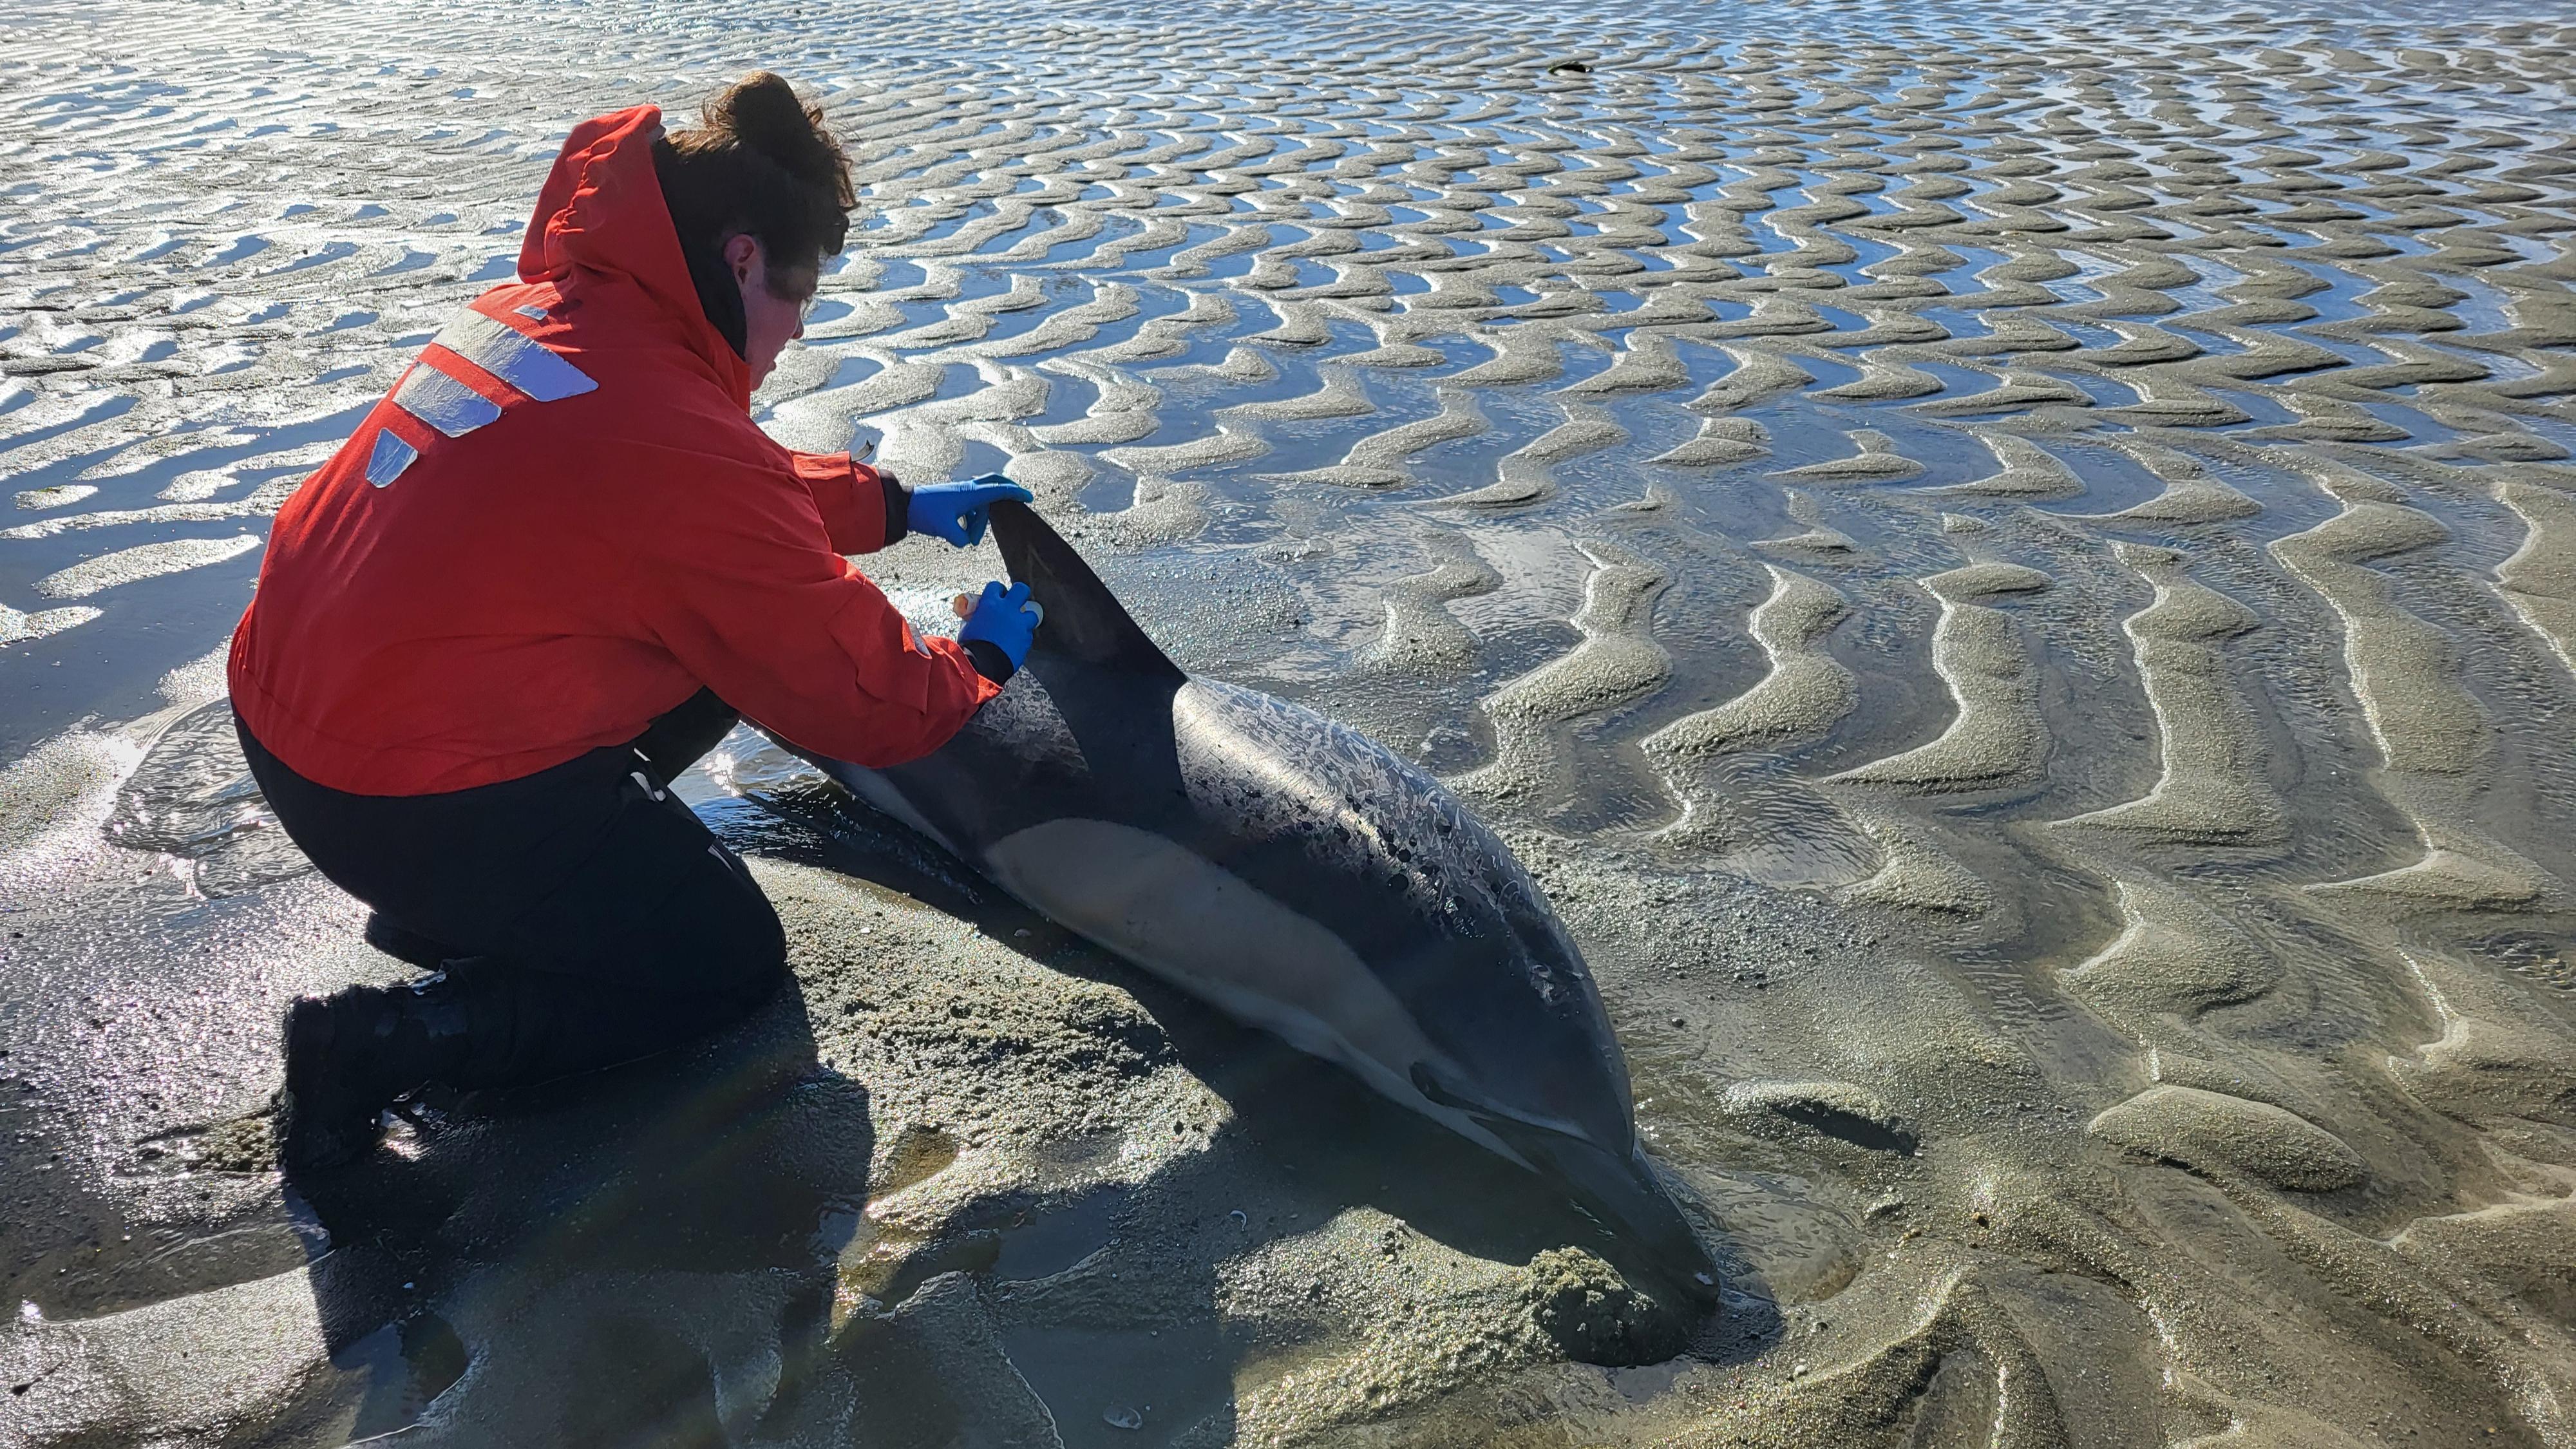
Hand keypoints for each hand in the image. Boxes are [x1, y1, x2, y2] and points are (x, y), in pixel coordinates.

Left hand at [906, 474, 1032, 547]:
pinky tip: (961, 533)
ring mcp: (960, 493)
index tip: (1028, 497)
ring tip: (970, 539)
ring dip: (980, 521)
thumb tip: (966, 542)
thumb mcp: (946, 530)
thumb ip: (961, 539)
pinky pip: (969, 507)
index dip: (1015, 493)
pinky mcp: (952, 498)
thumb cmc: (925, 513)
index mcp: (970, 494)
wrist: (904, 505)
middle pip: (993, 485)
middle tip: (1018, 499)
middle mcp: (967, 490)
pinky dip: (970, 519)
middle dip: (1007, 491)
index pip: (998, 491)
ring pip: (980, 504)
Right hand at [956, 580, 1042, 670]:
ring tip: (1019, 625)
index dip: (998, 590)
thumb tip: (976, 619)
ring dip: (1026, 618)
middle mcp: (1007, 609)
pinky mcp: (1026, 638)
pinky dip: (1023, 637)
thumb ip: (976, 618)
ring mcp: (1020, 623)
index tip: (998, 595)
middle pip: (1021, 590)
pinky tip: (1016, 642)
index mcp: (990, 604)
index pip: (996, 586)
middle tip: (1017, 599)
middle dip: (1020, 593)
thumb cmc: (971, 646)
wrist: (983, 665)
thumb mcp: (968, 627)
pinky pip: (1028, 634)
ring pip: (1031, 614)